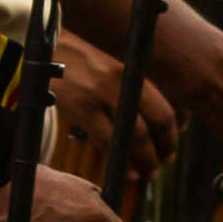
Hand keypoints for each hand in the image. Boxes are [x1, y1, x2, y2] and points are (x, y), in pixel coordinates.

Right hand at [50, 24, 175, 169]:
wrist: (48, 47)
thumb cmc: (82, 59)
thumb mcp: (114, 67)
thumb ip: (133, 89)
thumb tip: (157, 120)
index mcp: (136, 71)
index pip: (167, 109)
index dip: (174, 133)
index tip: (172, 146)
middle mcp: (125, 81)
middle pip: (158, 122)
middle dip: (164, 149)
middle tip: (162, 164)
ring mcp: (103, 94)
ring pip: (135, 136)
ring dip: (145, 160)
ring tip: (146, 174)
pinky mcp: (82, 107)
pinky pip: (106, 142)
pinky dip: (119, 161)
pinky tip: (125, 172)